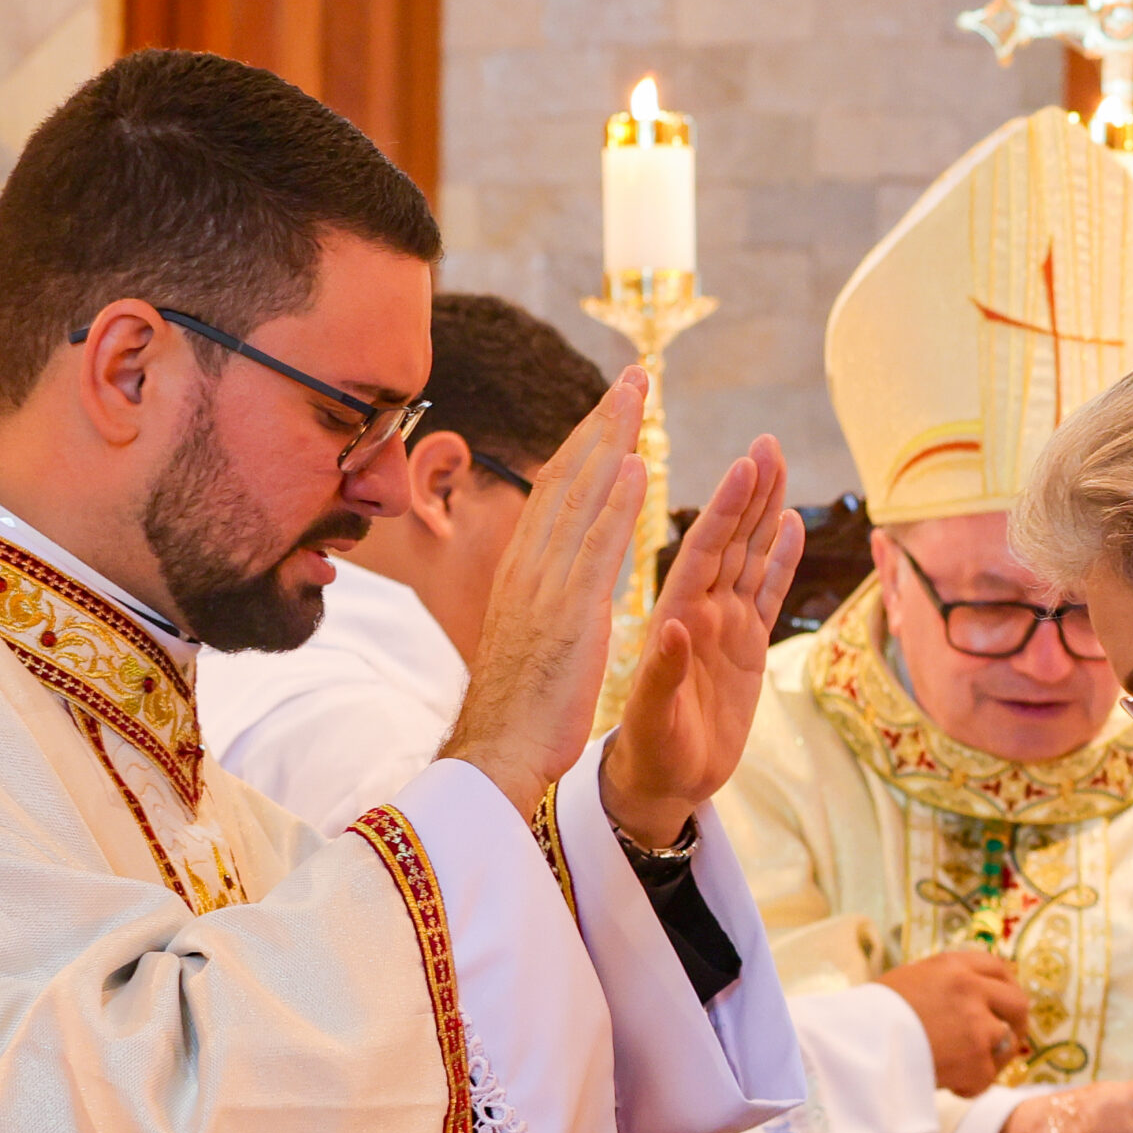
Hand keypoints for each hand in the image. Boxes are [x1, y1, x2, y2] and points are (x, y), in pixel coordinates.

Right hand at [440, 369, 649, 819]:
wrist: (494, 756)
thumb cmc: (515, 710)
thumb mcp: (527, 639)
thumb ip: (538, 601)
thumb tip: (544, 582)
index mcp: (522, 572)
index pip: (556, 492)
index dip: (585, 445)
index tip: (611, 407)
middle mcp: (529, 567)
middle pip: (567, 477)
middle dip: (601, 422)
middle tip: (634, 376)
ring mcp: (546, 587)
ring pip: (580, 497)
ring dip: (611, 439)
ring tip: (638, 394)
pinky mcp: (569, 615)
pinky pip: (596, 547)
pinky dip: (614, 502)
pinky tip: (636, 464)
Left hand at [600, 434, 805, 847]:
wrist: (663, 783)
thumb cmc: (650, 751)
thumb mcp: (652, 718)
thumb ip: (664, 673)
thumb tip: (675, 628)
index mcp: (676, 617)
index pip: (703, 549)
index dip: (726, 507)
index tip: (744, 466)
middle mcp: (702, 611)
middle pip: (731, 539)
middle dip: (749, 491)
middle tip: (768, 443)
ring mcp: (725, 626)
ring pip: (749, 556)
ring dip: (764, 512)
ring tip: (779, 465)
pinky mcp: (746, 648)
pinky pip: (765, 594)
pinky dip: (780, 560)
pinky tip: (790, 525)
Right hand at [876, 949, 1030, 1094]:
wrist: (857, 1045)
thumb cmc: (871, 1015)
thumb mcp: (909, 981)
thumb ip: (945, 985)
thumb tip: (972, 999)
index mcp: (952, 965)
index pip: (996, 966)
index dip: (1005, 986)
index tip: (1003, 1003)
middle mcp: (971, 989)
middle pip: (1017, 1003)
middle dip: (1016, 1022)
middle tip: (1004, 1039)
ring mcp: (978, 1025)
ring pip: (1006, 1043)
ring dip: (989, 1058)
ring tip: (960, 1067)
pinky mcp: (977, 1061)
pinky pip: (986, 1077)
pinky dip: (969, 1085)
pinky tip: (945, 1083)